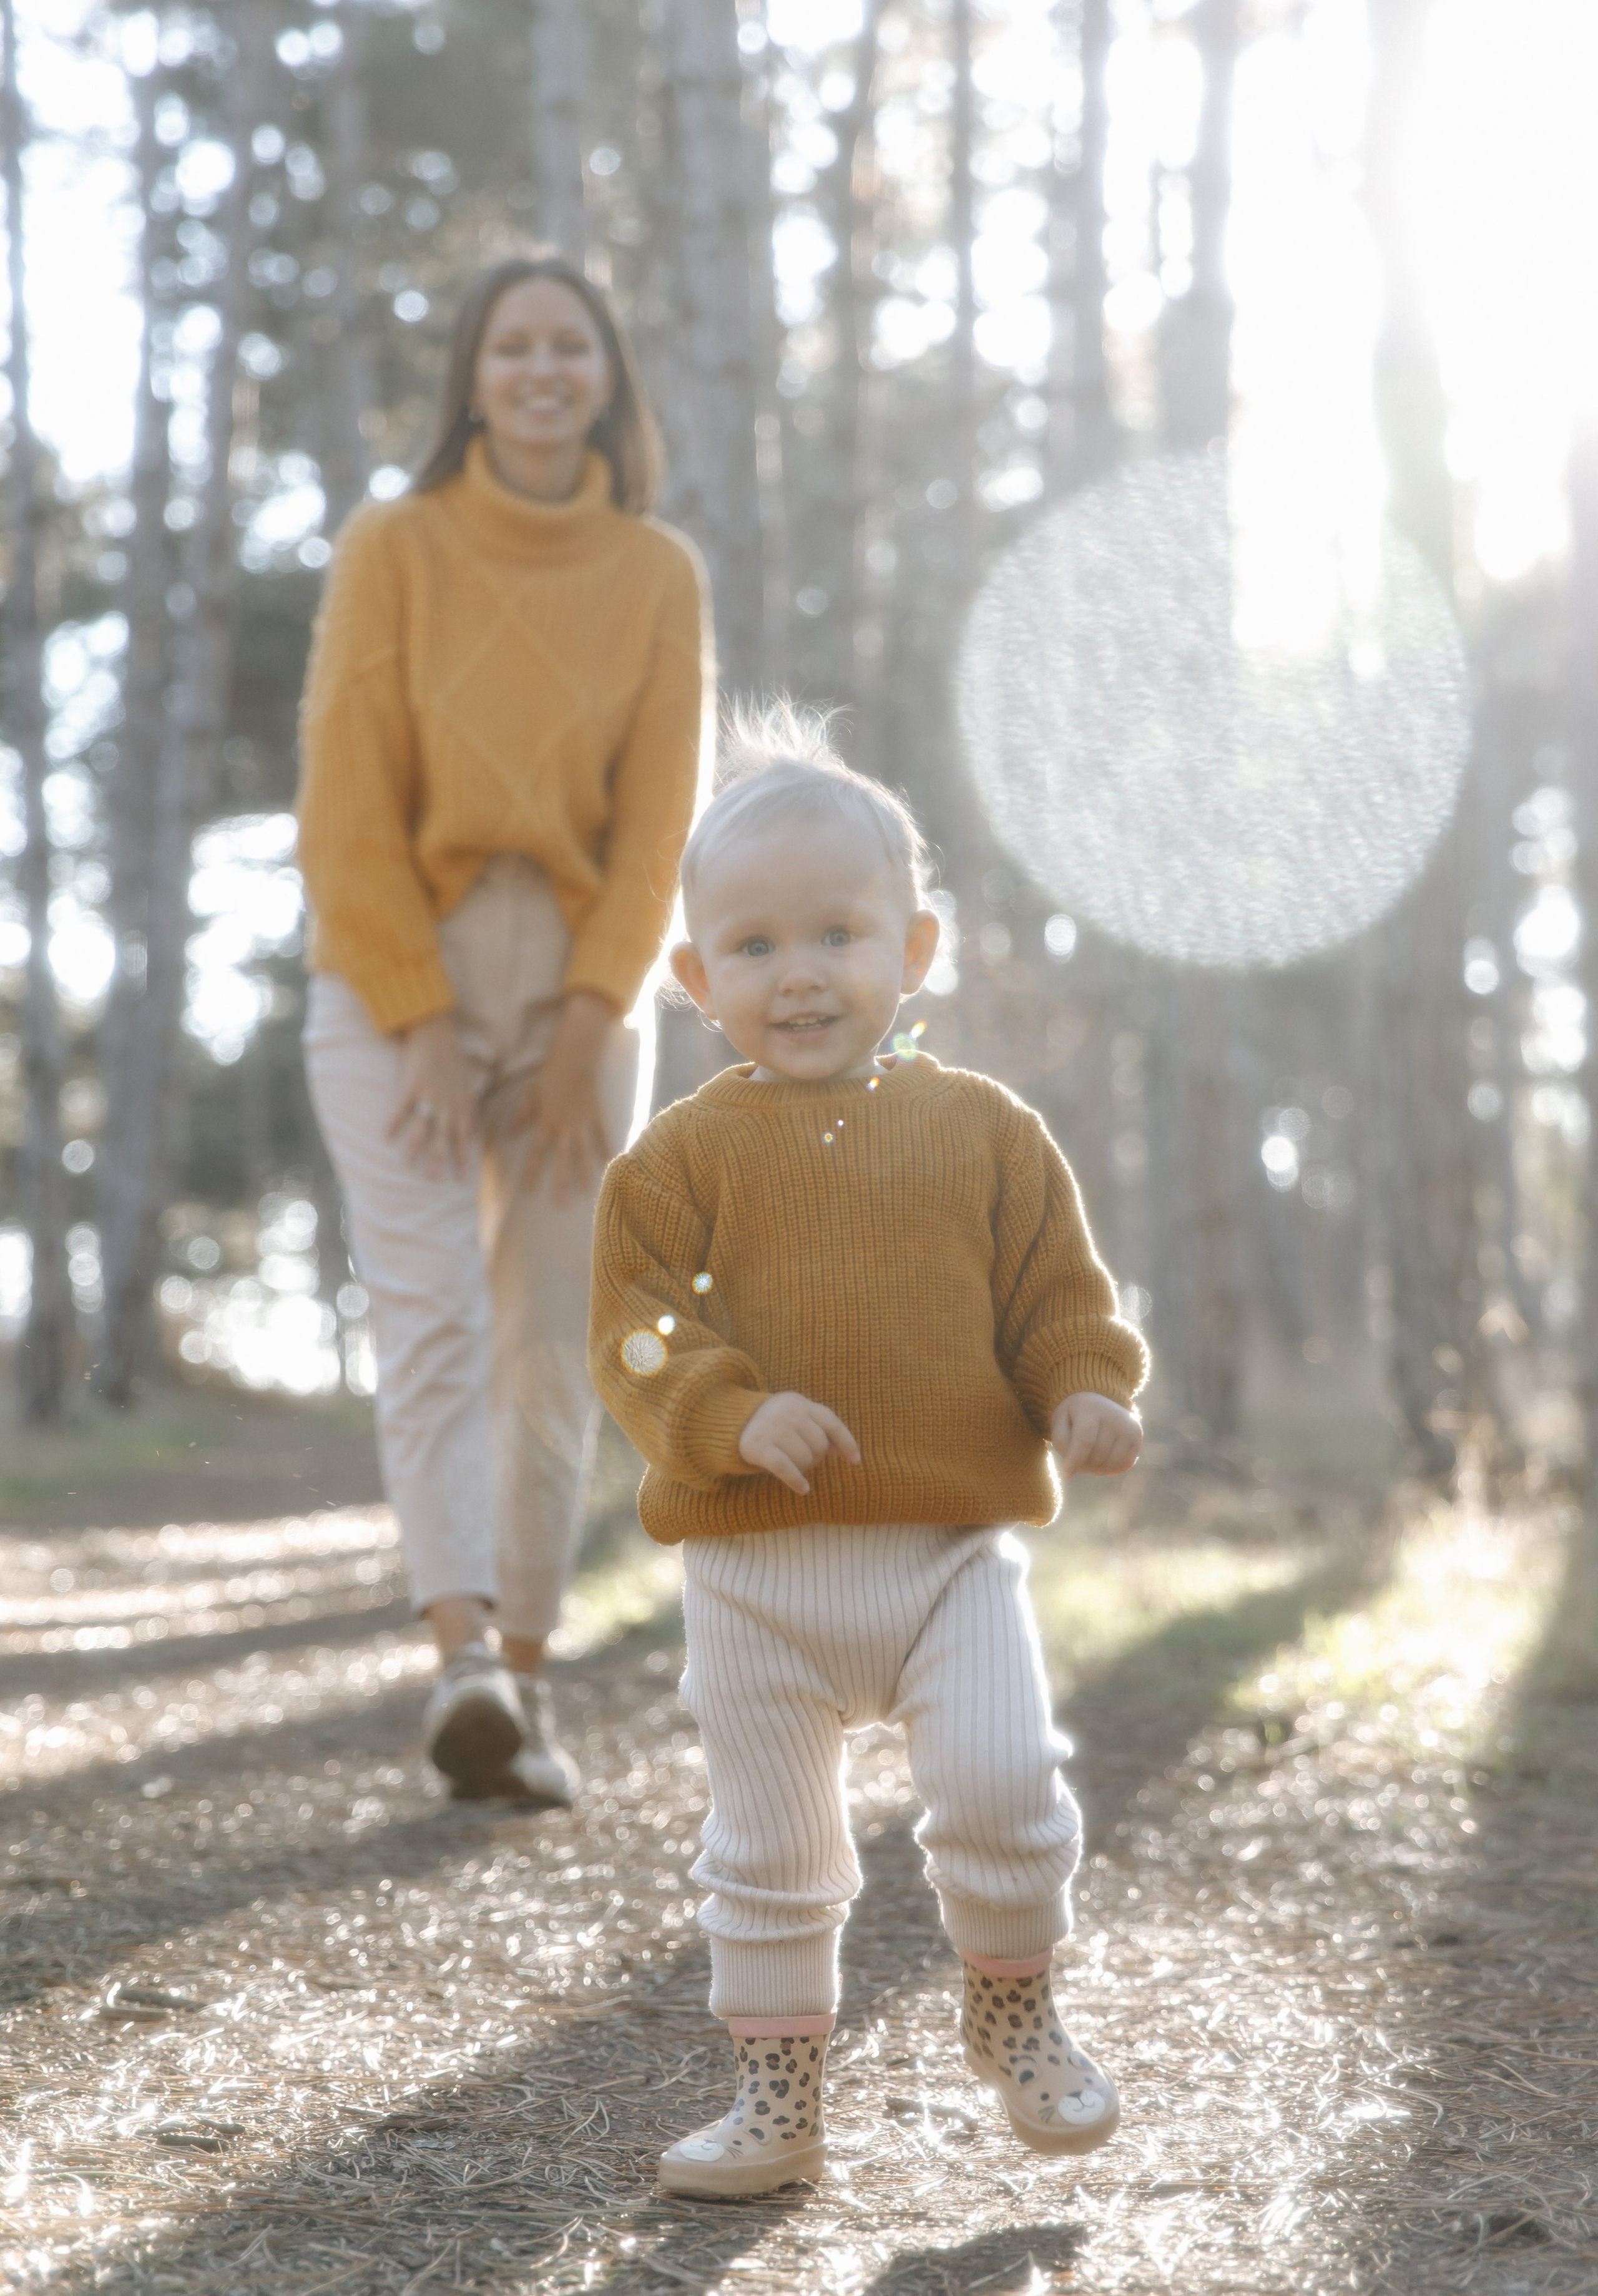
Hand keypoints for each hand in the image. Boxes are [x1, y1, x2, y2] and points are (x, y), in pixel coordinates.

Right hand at [387, 1010, 476, 1177]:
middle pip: (444, 1136)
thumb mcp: (468, 1086)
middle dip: (440, 1159)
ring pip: (422, 1125)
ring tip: (408, 1163)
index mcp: (463, 1103)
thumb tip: (477, 1133)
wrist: (436, 1031)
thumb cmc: (452, 1059)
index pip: (465, 1136)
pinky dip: (393, 1121)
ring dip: (415, 1145)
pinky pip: (402, 1106)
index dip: (463, 1157)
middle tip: (435, 1180)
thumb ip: (470, 1111)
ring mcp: (430, 1094)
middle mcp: (448, 1102)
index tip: (461, 1178)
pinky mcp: (411, 1084)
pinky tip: (385, 1135)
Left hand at [513, 990, 617, 1203]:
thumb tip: (509, 1134)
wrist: (576, 1056)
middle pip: (562, 1159)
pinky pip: (603, 1136)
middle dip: (561, 1182)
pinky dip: (607, 1149)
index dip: (533, 1171)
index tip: (529, 1191)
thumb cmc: (551, 1073)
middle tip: (561, 1204)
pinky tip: (612, 1164)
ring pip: (584, 1152)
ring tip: (588, 1192)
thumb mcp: (532, 1094)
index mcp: (547, 1121)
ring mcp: (583, 1122)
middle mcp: (565, 1126)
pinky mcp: (597, 1115)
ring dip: (585, 1172)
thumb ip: (523, 1116)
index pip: (538, 1152)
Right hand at [739, 1392, 860, 1494]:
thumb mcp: (796, 1418)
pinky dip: (796, 1480)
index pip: (831, 1422)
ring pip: (805, 1458)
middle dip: (816, 1456)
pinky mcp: (759, 1447)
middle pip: (820, 1445)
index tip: (855, 1461)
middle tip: (803, 1458)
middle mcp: (788, 1413)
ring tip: (793, 1465)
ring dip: (803, 1468)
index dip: (847, 1442)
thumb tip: (846, 1452)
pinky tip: (803, 1489)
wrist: (732, 1422)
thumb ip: (819, 1429)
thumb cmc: (774, 1423)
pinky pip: (786, 1468)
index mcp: (800, 1403)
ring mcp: (773, 1429)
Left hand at [1051, 1392, 1141, 1477]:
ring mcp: (1128, 1424)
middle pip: (1098, 1455)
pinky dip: (1112, 1469)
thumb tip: (1072, 1471)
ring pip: (1112, 1463)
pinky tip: (1103, 1460)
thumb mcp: (1060, 1424)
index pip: (1085, 1440)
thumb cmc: (1074, 1416)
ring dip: (1098, 1470)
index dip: (1074, 1461)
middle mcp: (1113, 1414)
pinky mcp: (1137, 1434)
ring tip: (1089, 1460)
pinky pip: (1125, 1464)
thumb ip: (1062, 1445)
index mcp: (1090, 1408)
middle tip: (1077, 1462)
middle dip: (1084, 1466)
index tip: (1065, 1475)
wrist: (1098, 1398)